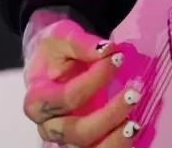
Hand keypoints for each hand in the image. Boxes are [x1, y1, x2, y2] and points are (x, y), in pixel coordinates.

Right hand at [23, 18, 139, 145]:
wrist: (51, 59)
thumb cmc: (55, 48)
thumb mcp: (62, 36)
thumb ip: (81, 43)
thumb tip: (106, 50)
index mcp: (37, 100)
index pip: (68, 98)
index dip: (95, 79)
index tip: (117, 58)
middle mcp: (49, 125)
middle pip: (76, 132)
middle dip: (107, 116)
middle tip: (134, 93)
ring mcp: (65, 137)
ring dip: (113, 140)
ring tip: (134, 124)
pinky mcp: (82, 140)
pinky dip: (115, 145)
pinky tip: (132, 131)